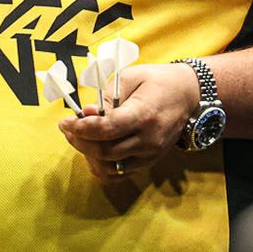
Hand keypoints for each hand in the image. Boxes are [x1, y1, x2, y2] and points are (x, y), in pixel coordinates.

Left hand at [58, 61, 200, 179]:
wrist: (188, 94)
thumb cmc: (156, 81)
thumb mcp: (129, 78)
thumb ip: (106, 98)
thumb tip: (85, 114)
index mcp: (143, 115)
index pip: (105, 130)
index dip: (80, 129)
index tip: (64, 123)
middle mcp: (148, 140)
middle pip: (105, 152)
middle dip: (80, 142)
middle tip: (68, 129)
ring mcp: (151, 154)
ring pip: (110, 167)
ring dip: (89, 155)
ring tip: (79, 138)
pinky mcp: (150, 161)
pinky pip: (120, 173)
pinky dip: (103, 166)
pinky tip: (94, 151)